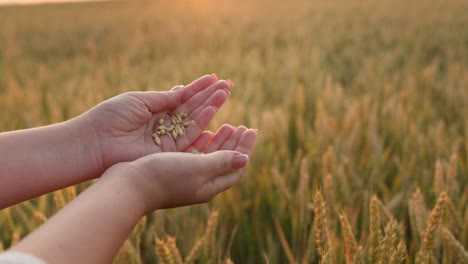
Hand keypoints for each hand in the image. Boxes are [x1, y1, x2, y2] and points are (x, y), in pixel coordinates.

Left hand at [76, 74, 232, 170]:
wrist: (95, 142)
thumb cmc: (111, 117)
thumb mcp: (140, 101)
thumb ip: (164, 99)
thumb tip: (183, 90)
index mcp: (156, 111)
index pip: (183, 98)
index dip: (199, 88)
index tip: (215, 78)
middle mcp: (165, 125)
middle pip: (192, 109)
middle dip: (210, 96)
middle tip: (228, 84)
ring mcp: (168, 139)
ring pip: (195, 121)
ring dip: (210, 106)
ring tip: (225, 92)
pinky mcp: (169, 152)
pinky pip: (189, 136)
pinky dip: (202, 122)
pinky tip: (212, 109)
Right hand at [101, 128, 256, 212]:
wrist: (127, 186)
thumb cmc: (164, 176)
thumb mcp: (197, 167)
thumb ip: (221, 161)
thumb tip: (245, 158)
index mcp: (209, 186)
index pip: (236, 167)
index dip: (245, 148)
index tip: (252, 129)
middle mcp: (200, 184)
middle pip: (226, 162)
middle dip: (236, 143)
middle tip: (245, 127)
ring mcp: (186, 178)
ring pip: (211, 156)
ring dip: (221, 141)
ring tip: (229, 125)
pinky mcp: (172, 170)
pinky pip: (196, 154)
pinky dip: (204, 142)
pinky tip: (205, 132)